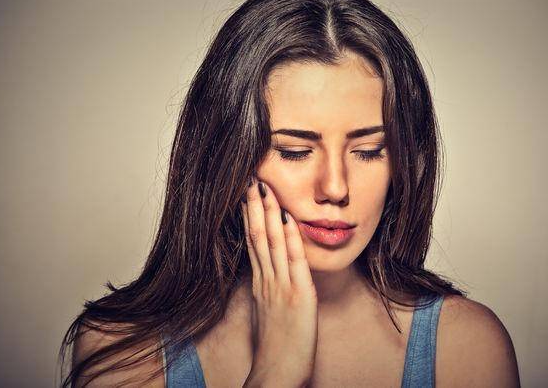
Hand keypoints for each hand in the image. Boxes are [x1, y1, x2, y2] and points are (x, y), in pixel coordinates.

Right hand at [240, 177, 317, 387]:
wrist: (276, 374)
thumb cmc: (275, 347)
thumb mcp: (267, 313)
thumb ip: (266, 290)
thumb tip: (267, 273)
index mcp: (260, 283)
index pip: (253, 242)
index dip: (251, 216)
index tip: (249, 194)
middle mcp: (267, 280)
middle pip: (258, 236)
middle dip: (255, 206)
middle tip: (252, 179)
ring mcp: (281, 286)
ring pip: (272, 243)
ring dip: (269, 214)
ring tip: (266, 188)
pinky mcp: (299, 296)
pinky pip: (294, 262)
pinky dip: (291, 238)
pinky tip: (288, 219)